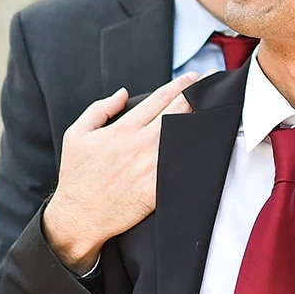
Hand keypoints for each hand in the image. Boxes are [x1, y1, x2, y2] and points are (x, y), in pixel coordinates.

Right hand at [41, 72, 199, 273]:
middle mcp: (141, 144)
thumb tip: (123, 93)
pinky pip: (183, 166)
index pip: (159, 99)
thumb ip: (100, 109)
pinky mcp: (158, 187)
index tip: (193, 77)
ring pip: (185, 135)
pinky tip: (213, 143)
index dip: (180, 85)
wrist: (79, 216)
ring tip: (217, 107)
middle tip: (213, 83)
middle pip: (178, 111)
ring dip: (201, 119)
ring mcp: (152, 166)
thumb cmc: (77, 176)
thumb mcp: (76, 134)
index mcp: (123, 129)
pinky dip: (198, 153)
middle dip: (197, 94)